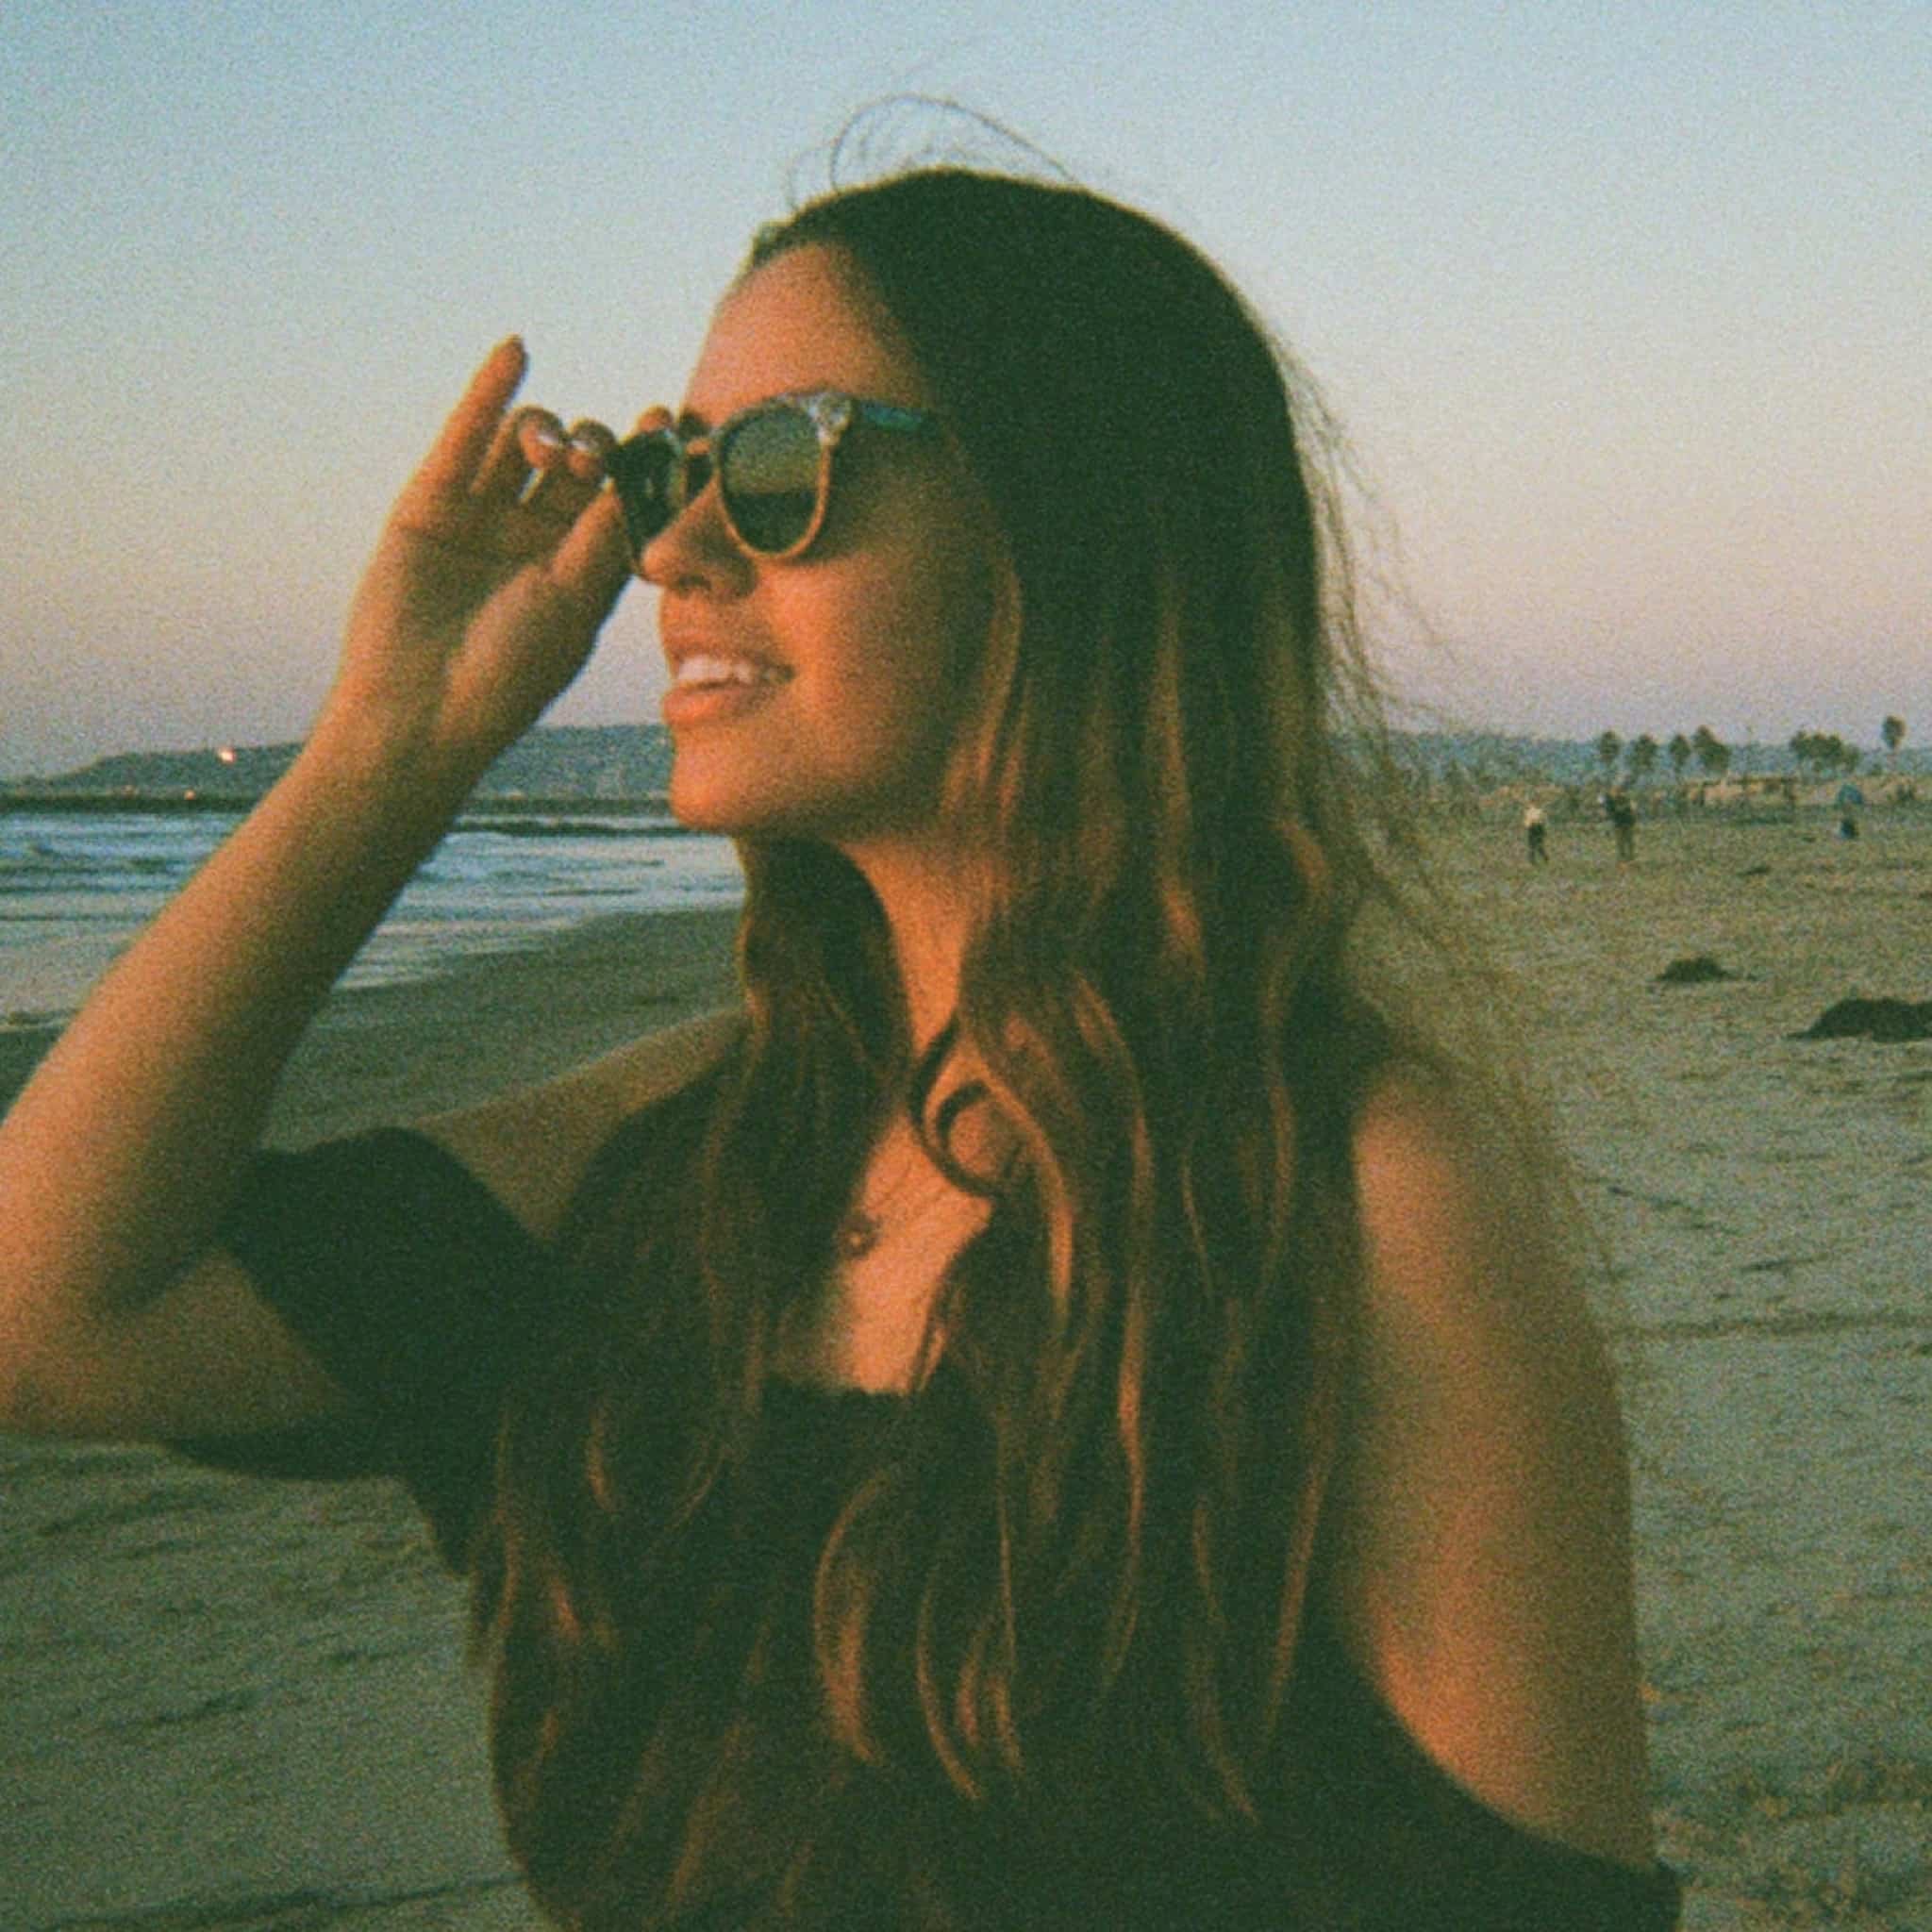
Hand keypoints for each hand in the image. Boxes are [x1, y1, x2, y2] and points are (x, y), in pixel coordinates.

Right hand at [325, 339, 632, 783]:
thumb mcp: (572, 604)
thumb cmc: (510, 674)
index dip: (645, 461)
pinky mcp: (432, 503)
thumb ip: (603, 537)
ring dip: (547, 432)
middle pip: (577, 467)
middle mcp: (536, 540)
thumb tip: (642, 471)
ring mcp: (484, 519)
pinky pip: (465, 437)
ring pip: (523, 448)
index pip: (622, 500)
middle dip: (593, 449)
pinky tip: (515, 352)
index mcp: (583, 571)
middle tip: (591, 460)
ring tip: (550, 450)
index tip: (670, 422)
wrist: (420, 708)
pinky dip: (491, 393)